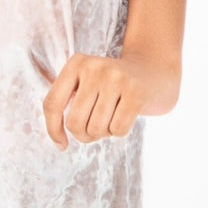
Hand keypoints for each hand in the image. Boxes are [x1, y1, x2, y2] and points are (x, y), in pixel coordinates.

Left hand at [41, 46, 181, 147]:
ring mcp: (116, 77)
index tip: (62, 144)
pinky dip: (119, 131)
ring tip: (112, 117)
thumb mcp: (86, 84)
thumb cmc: (112, 87)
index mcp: (76, 63)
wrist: (154, 72)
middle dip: (84, 135)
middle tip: (95, 129)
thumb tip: (59, 143)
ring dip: (104, 133)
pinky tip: (125, 116)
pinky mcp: (136, 92)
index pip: (52, 103)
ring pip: (96, 129)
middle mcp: (94, 67)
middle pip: (74, 122)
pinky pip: (118, 130)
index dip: (53, 129)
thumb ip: (66, 104)